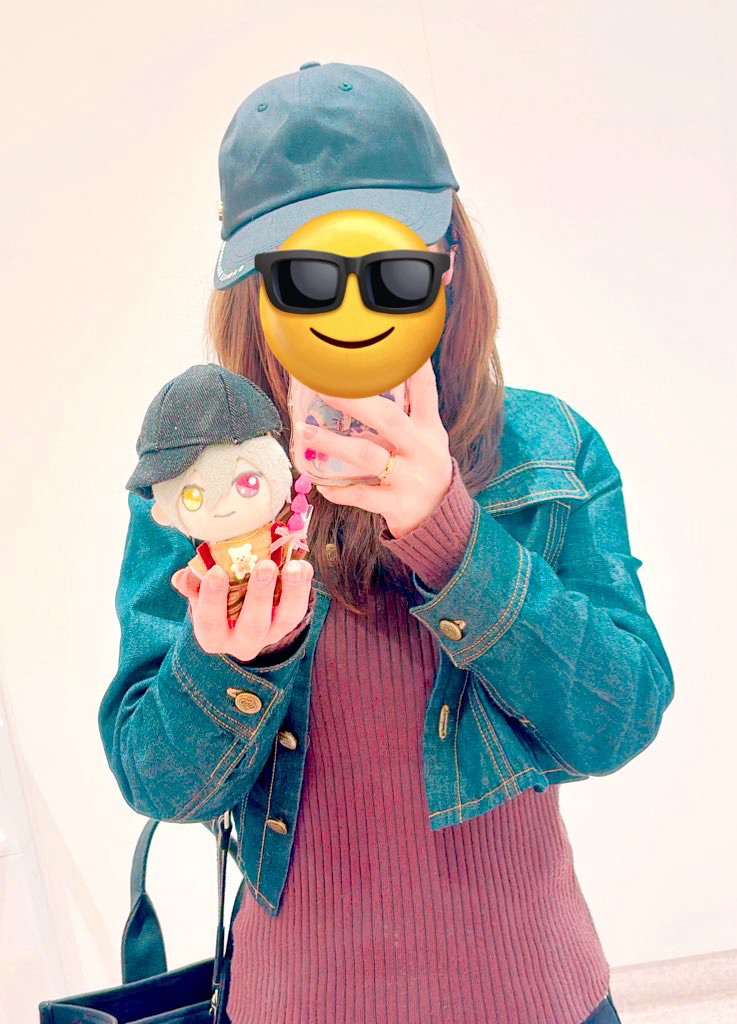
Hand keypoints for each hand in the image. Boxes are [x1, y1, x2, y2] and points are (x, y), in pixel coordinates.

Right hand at [170, 559, 313, 661]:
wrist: (237, 615)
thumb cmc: (214, 601)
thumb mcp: (198, 595)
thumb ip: (192, 585)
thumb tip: (182, 577)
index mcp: (212, 636)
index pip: (210, 621)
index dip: (212, 597)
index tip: (216, 571)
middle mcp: (241, 643)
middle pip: (252, 626)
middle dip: (259, 595)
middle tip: (265, 565)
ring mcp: (268, 636)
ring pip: (284, 621)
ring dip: (291, 592)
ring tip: (293, 567)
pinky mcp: (287, 625)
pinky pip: (299, 610)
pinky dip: (303, 588)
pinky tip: (303, 566)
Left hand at [294, 358, 452, 537]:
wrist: (440, 521)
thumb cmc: (423, 471)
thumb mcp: (427, 440)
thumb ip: (407, 414)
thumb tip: (368, 383)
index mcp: (430, 430)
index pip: (426, 392)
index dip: (414, 367)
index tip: (398, 344)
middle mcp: (423, 451)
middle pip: (389, 419)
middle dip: (355, 402)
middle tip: (324, 388)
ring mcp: (411, 478)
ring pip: (368, 456)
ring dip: (334, 444)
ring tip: (307, 433)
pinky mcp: (398, 505)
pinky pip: (362, 495)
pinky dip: (339, 491)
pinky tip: (320, 483)